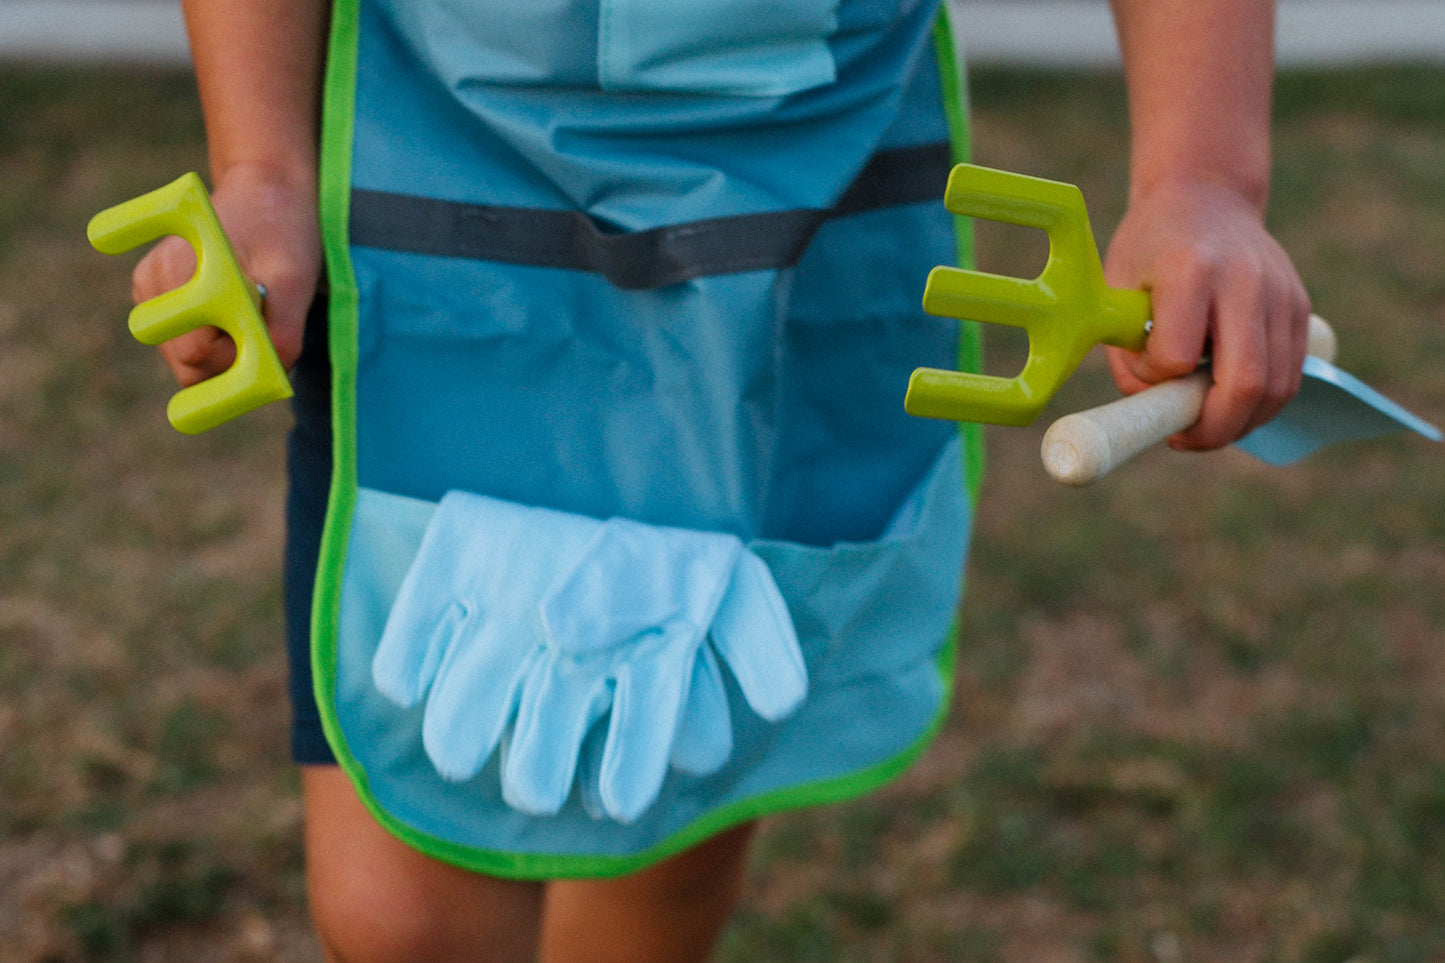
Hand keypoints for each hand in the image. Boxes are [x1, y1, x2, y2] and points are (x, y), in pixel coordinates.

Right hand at [130, 165, 319, 386]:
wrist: (263, 193)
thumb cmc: (282, 233)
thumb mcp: (295, 281)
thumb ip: (282, 333)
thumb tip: (266, 381)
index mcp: (179, 269)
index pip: (196, 354)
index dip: (236, 357)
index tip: (263, 331)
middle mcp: (152, 282)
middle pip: (186, 366)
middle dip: (229, 360)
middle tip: (258, 322)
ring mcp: (147, 290)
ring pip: (185, 362)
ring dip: (223, 351)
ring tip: (247, 308)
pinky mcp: (151, 296)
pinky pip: (184, 348)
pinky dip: (213, 341)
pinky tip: (230, 308)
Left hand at [1102, 177, 1310, 449]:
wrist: (1207, 197)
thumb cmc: (1150, 248)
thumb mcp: (1116, 290)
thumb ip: (1127, 355)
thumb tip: (1153, 411)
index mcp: (1189, 269)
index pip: (1176, 356)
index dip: (1156, 380)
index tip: (1145, 372)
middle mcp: (1245, 281)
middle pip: (1245, 384)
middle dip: (1213, 429)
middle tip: (1183, 439)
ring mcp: (1281, 294)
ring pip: (1276, 389)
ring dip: (1239, 424)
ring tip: (1203, 425)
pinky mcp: (1300, 308)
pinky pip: (1289, 377)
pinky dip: (1260, 405)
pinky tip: (1227, 404)